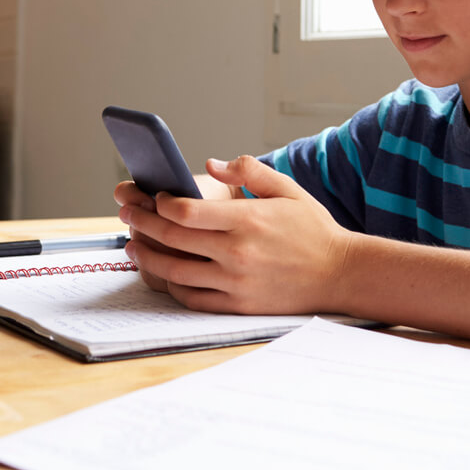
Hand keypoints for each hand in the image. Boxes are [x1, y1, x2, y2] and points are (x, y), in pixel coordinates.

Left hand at [119, 155, 352, 314]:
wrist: (340, 274)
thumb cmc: (312, 229)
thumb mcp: (287, 189)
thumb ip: (249, 170)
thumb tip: (210, 164)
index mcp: (247, 220)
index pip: (187, 211)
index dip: (161, 203)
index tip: (154, 197)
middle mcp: (238, 252)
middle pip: (173, 239)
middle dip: (143, 224)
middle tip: (128, 215)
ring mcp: (236, 283)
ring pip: (175, 272)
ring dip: (147, 258)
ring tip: (134, 246)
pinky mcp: (238, 305)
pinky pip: (191, 298)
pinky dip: (171, 285)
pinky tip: (164, 272)